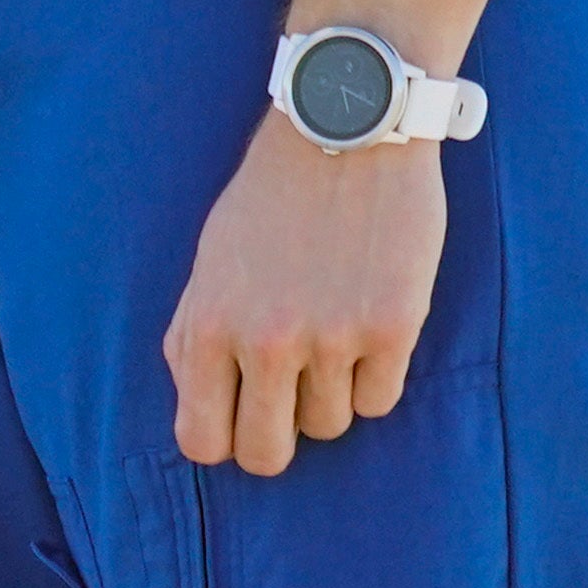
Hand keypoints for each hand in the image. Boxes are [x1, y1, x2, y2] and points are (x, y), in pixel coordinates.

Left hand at [164, 109, 445, 471]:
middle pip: (266, 455)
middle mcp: (265, 341)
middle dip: (275, 438)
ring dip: (330, 392)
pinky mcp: (392, 330)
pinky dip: (375, 376)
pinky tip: (367, 324)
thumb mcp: (210, 261)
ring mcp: (331, 339)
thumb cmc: (270, 198)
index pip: (201, 440)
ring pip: (329, 425)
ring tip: (328, 330)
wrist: (345, 132)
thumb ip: (195, 333)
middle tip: (287, 401)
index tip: (237, 421)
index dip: (221, 440)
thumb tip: (197, 405)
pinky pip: (380, 401)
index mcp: (206, 323)